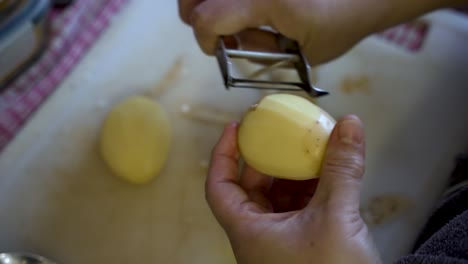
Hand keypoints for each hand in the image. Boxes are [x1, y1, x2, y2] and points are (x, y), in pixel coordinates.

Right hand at [179, 0, 454, 64]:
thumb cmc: (340, 23)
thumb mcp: (299, 53)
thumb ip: (258, 50)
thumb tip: (229, 44)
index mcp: (266, 1)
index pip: (208, 18)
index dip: (206, 40)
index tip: (219, 51)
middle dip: (197, 16)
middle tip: (216, 30)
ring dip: (207, 4)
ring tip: (228, 17)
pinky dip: (223, 1)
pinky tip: (240, 10)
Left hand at [206, 115, 381, 263]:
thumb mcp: (336, 217)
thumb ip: (342, 169)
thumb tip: (348, 127)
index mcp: (249, 230)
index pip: (219, 185)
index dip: (223, 154)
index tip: (235, 129)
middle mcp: (259, 236)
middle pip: (253, 187)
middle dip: (269, 159)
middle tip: (282, 135)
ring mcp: (281, 242)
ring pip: (279, 198)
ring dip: (295, 174)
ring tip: (311, 151)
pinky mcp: (303, 246)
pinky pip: (300, 209)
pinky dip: (312, 190)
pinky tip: (329, 176)